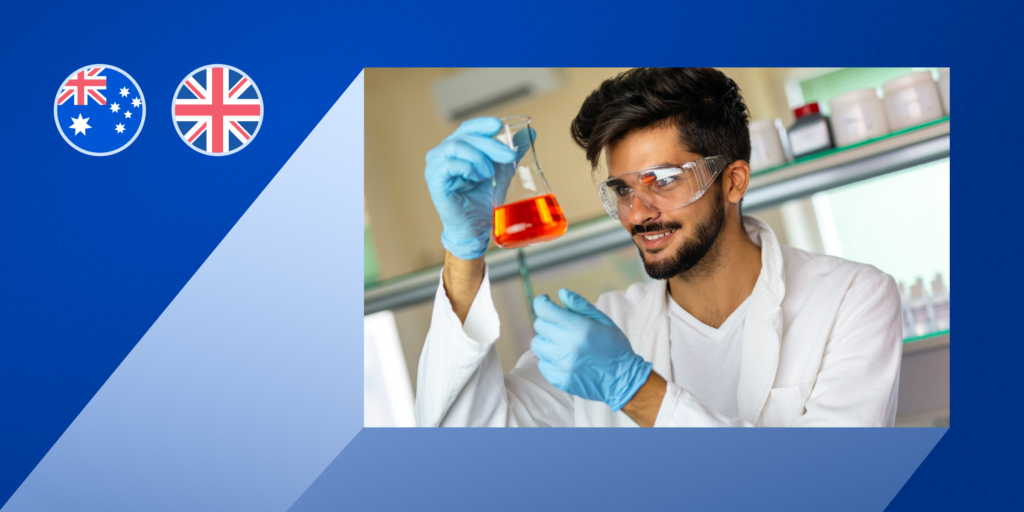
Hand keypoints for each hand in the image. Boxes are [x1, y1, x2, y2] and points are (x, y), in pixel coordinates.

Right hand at [424, 117, 516, 259]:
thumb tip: (531, 133)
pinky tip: (476, 178)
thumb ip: (511, 151)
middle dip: (491, 144)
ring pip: (457, 147)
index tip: (499, 126)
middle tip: (509, 157)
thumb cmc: (483, 198)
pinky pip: (449, 165)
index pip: (468, 127)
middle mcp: (443, 152)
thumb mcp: (501, 170)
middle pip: (466, 136)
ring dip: (479, 158)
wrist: (475, 226)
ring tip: (489, 173)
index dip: (483, 124)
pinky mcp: (434, 180)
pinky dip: (467, 168)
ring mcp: (436, 165)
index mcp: (458, 146)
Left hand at [531, 289, 652, 411]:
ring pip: (537, 345)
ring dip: (547, 340)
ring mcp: (562, 365)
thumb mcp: (603, 320)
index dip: (542, 302)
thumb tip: (561, 293)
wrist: (623, 379)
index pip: (544, 310)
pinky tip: (565, 358)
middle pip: (539, 325)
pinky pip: (542, 363)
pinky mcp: (559, 379)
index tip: (545, 301)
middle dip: (548, 321)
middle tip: (561, 325)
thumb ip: (580, 305)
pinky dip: (549, 359)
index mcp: (579, 328)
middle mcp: (568, 346)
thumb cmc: (615, 346)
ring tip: (562, 342)